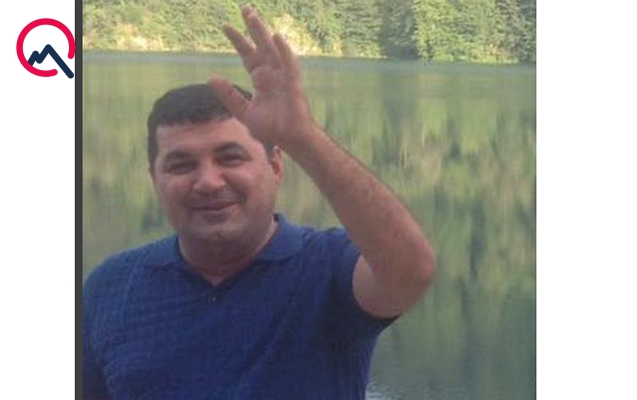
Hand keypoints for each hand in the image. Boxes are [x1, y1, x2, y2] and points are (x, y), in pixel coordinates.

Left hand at [209, 6, 315, 148]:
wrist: (289, 139)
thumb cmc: (272, 128)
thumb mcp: (244, 111)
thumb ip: (229, 95)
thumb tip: (211, 77)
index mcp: (261, 80)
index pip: (248, 55)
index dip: (238, 41)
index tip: (225, 26)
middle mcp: (272, 74)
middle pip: (260, 46)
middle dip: (252, 28)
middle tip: (244, 8)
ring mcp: (283, 76)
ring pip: (272, 50)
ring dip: (263, 33)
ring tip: (252, 16)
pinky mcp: (293, 83)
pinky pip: (289, 63)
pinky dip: (283, 50)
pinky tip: (276, 37)